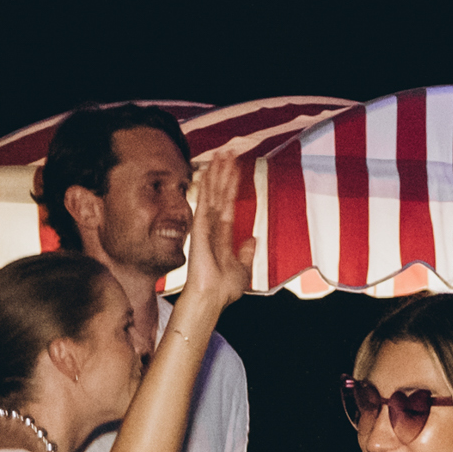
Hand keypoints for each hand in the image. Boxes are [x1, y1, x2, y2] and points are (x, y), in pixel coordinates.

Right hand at [180, 149, 253, 320]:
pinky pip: (204, 201)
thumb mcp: (243, 270)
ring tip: (221, 154)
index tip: (235, 171)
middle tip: (227, 153)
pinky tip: (209, 171)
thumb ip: (247, 254)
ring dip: (217, 174)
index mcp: (222, 237)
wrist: (211, 298)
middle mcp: (212, 229)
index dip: (232, 188)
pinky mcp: (200, 227)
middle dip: (224, 174)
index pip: (228, 206)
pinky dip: (206, 185)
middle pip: (220, 195)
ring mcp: (205, 226)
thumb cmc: (223, 290)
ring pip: (213, 193)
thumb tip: (252, 240)